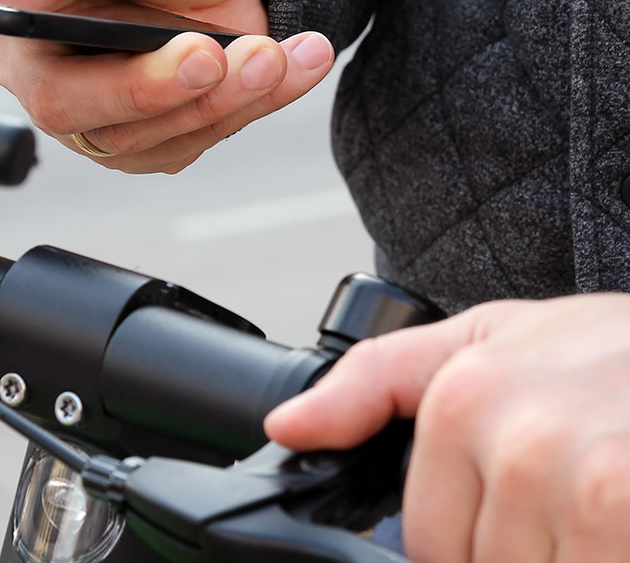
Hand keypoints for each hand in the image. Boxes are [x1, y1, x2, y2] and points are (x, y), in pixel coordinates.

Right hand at [0, 0, 333, 173]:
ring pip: (144, 137)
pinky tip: (292, 58)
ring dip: (219, 99)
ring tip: (271, 51)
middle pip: (64, 106)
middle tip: (206, 54)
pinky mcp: (151, 138)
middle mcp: (42, 60)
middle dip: (144, 89)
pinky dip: (256, 104)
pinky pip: (199, 139)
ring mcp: (96, 110)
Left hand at [264, 295, 629, 561]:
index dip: (479, 546)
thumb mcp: (486, 341)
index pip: (432, 544)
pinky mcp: (627, 509)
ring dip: (574, 549)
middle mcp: (520, 442)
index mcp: (465, 399)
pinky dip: (596, 547)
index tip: (529, 513)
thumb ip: (374, 384)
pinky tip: (608, 524)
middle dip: (535, 550)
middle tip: (577, 504)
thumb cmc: (614, 352)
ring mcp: (590, 484)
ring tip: (598, 511)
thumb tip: (287, 428)